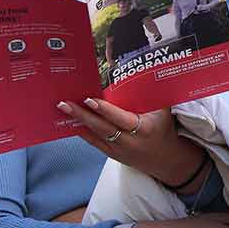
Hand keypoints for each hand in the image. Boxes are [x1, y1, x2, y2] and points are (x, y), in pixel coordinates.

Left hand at [58, 97, 206, 188]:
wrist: (166, 160)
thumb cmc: (164, 129)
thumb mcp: (163, 112)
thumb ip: (152, 94)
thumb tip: (146, 68)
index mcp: (144, 129)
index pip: (120, 119)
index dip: (104, 110)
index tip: (90, 100)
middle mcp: (129, 141)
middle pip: (102, 127)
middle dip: (82, 114)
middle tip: (65, 103)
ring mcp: (119, 150)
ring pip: (94, 135)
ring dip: (77, 121)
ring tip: (62, 108)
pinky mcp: (112, 154)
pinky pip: (93, 142)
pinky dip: (81, 131)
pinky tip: (69, 121)